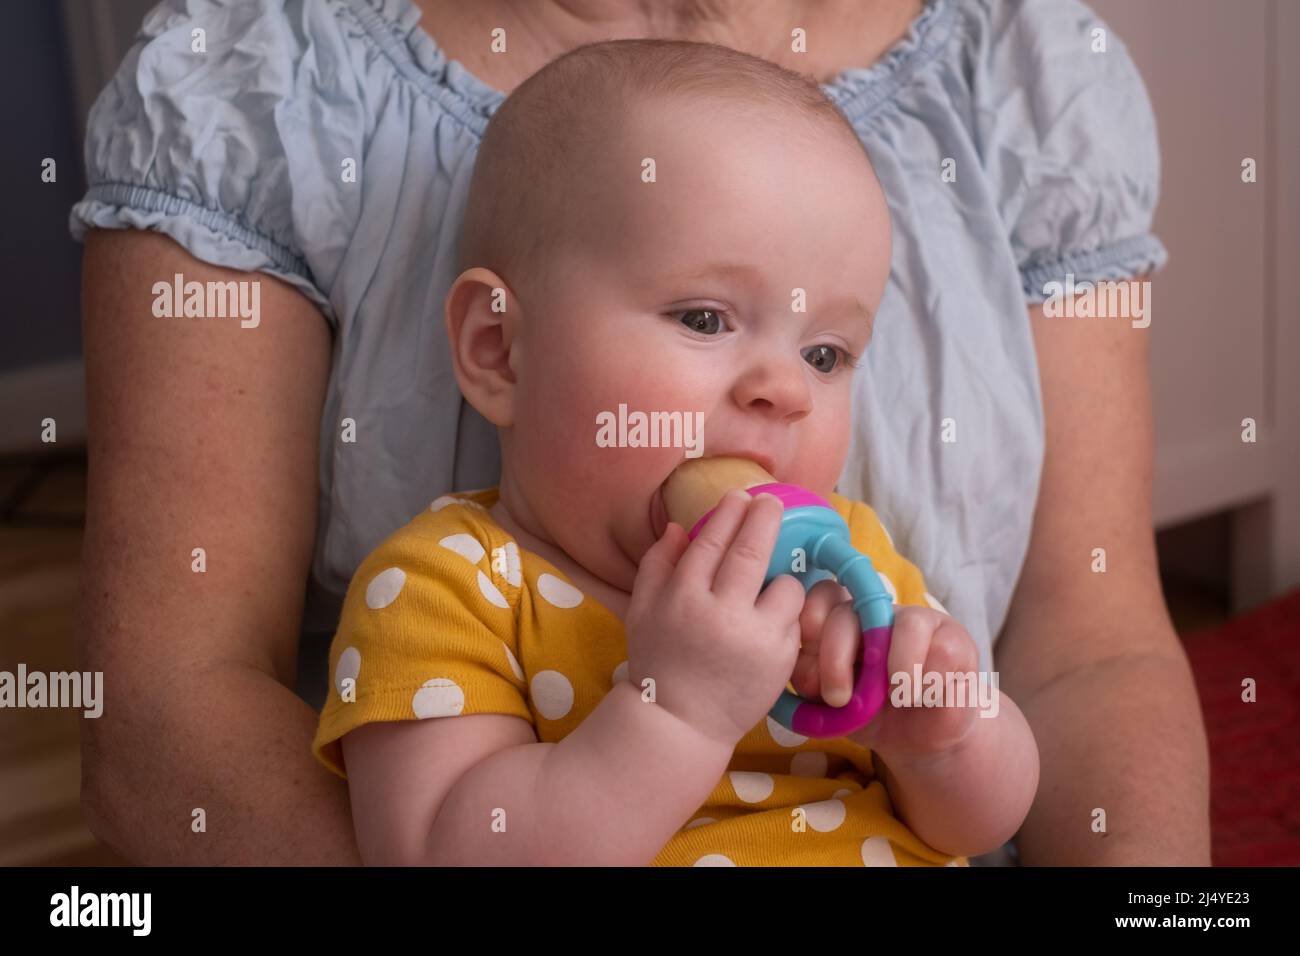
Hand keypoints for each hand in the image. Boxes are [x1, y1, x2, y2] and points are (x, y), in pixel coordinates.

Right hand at [625, 488, 806, 747]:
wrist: (679, 722)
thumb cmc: (659, 660)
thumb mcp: (642, 610)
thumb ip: (656, 564)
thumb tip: (678, 526)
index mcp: (682, 597)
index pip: (711, 541)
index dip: (729, 513)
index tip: (740, 496)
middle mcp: (719, 613)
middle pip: (752, 550)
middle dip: (766, 517)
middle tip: (773, 502)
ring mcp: (754, 637)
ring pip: (785, 586)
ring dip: (781, 578)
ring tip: (770, 584)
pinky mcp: (779, 659)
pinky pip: (794, 621)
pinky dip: (785, 616)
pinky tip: (772, 620)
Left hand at [790, 585, 978, 757]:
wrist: (919, 738)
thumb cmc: (869, 714)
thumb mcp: (831, 705)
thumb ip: (813, 683)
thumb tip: (806, 674)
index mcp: (838, 622)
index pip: (820, 597)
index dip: (810, 621)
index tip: (808, 658)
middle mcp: (874, 612)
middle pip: (848, 612)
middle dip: (836, 658)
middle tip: (838, 698)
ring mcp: (914, 619)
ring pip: (906, 624)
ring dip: (896, 672)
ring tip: (898, 698)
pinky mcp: (953, 637)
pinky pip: (941, 651)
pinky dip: (928, 683)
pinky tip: (924, 697)